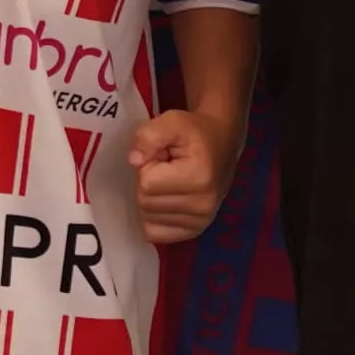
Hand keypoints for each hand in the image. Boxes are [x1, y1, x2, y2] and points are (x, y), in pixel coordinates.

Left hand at [127, 101, 239, 243]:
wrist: (221, 144)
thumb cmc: (195, 132)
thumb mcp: (172, 121)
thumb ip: (149, 135)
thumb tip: (133, 161)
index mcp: (198, 178)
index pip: (147, 182)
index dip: (147, 165)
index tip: (162, 155)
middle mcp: (202, 205)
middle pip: (145, 202)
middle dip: (148, 182)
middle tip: (165, 168)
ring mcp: (200, 222)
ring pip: (148, 218)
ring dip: (152, 198)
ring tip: (169, 181)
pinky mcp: (195, 232)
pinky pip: (155, 233)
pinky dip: (153, 217)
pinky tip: (166, 200)